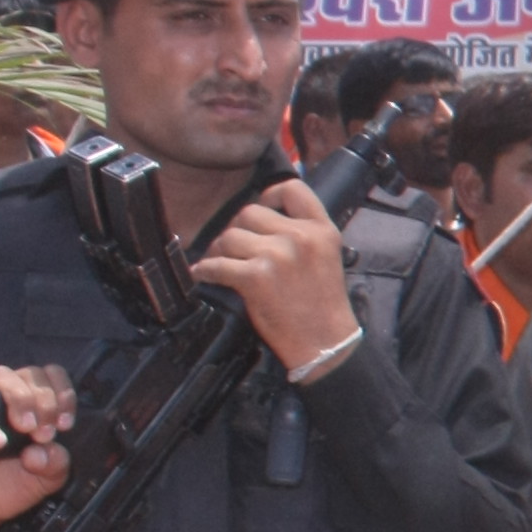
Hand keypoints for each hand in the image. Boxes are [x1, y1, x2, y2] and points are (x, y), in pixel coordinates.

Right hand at [0, 361, 75, 531]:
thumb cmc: (11, 487)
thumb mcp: (48, 477)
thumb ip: (58, 461)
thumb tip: (46, 447)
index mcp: (31, 407)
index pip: (49, 376)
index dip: (63, 393)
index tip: (66, 424)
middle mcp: (4, 402)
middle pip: (28, 373)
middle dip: (46, 400)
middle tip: (45, 433)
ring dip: (20, 399)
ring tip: (28, 430)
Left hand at [190, 178, 358, 371]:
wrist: (325, 342)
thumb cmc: (322, 303)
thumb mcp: (326, 257)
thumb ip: (302, 233)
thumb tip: (261, 219)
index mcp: (322, 230)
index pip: (292, 189)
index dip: (269, 195)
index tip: (261, 210)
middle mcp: (300, 237)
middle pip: (249, 212)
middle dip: (237, 230)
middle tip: (235, 248)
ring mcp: (277, 255)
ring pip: (229, 236)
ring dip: (220, 251)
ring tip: (224, 265)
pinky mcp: (255, 277)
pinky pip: (216, 264)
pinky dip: (206, 271)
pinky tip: (206, 275)